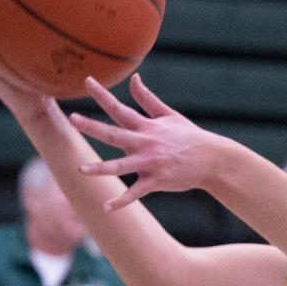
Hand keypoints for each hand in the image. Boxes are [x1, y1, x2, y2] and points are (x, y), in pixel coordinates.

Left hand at [70, 73, 231, 210]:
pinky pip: (136, 192)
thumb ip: (147, 99)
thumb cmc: (190, 137)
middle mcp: (145, 143)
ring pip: (121, 166)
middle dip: (93, 127)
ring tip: (81, 169)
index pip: (120, 108)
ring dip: (100, 168)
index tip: (86, 81)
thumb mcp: (169, 115)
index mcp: (147, 127)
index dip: (102, 94)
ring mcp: (150, 163)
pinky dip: (122, 201)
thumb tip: (134, 78)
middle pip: (114, 134)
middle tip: (73, 119)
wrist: (213, 159)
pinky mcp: (157, 181)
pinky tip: (107, 207)